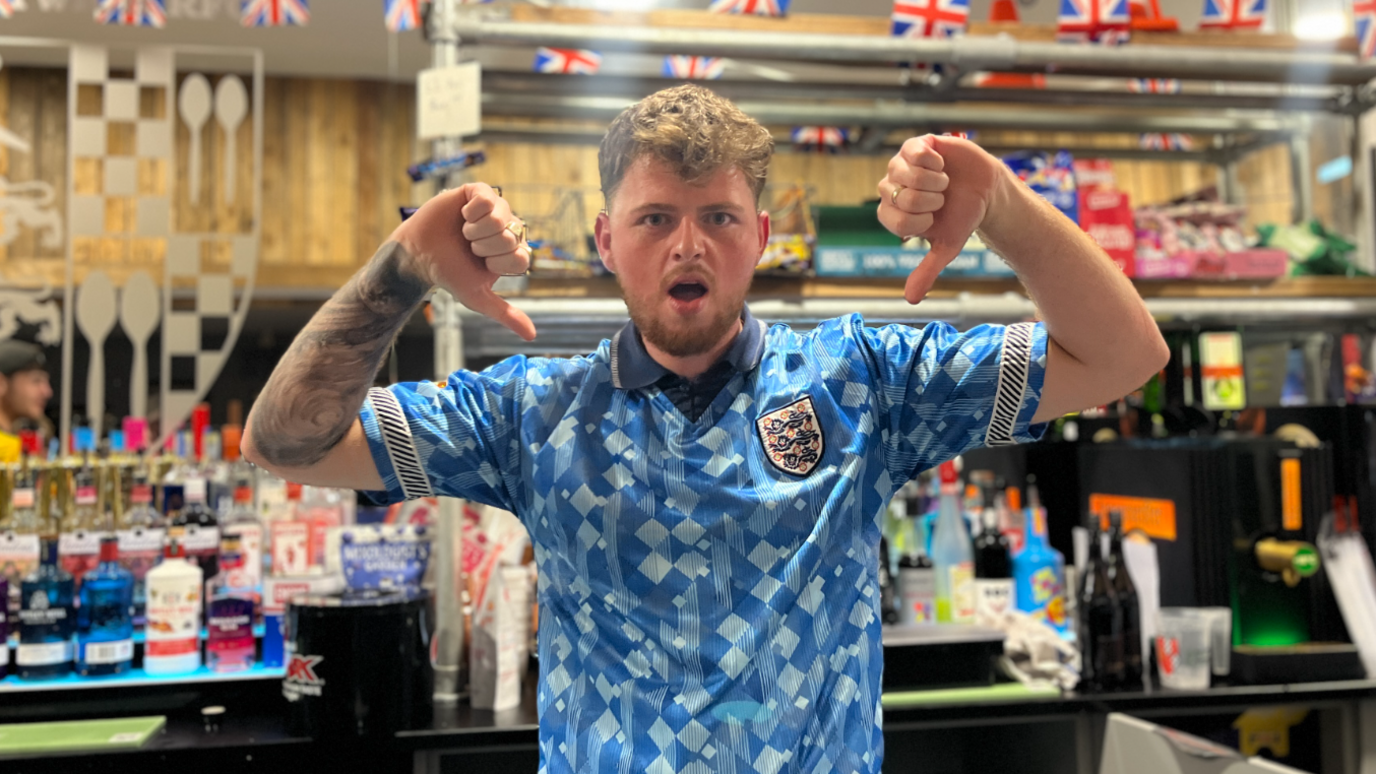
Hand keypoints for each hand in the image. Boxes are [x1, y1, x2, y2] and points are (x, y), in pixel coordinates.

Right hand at [392, 183, 536, 340]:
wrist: (419, 255)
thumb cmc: (449, 273)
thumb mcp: (477, 297)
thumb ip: (506, 313)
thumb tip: (531, 337)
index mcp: (513, 252)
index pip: (521, 257)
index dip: (496, 262)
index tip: (481, 263)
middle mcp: (509, 228)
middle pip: (509, 237)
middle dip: (483, 247)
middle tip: (469, 247)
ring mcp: (496, 208)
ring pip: (498, 218)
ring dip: (475, 230)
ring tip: (465, 233)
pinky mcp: (479, 192)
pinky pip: (487, 198)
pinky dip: (471, 211)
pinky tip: (463, 215)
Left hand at [877, 135, 1006, 303]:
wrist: (985, 191)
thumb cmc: (961, 217)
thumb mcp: (946, 247)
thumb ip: (926, 270)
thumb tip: (911, 300)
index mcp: (891, 213)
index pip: (896, 220)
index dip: (921, 221)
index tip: (934, 219)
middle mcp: (890, 188)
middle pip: (902, 197)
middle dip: (931, 201)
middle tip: (942, 199)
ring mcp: (900, 165)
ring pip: (907, 174)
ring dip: (935, 181)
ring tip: (943, 183)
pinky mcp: (915, 146)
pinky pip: (915, 152)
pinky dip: (935, 162)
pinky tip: (941, 165)